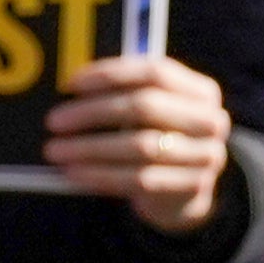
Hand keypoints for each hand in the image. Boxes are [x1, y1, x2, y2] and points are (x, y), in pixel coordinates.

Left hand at [48, 53, 232, 235]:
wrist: (182, 190)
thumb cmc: (154, 137)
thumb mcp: (149, 113)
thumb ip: (123, 95)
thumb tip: (69, 88)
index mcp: (201, 91)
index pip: (155, 72)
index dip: (110, 74)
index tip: (70, 84)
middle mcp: (210, 120)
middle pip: (145, 106)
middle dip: (93, 112)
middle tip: (53, 121)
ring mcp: (205, 155)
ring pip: (140, 146)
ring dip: (90, 148)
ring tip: (54, 150)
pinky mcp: (192, 186)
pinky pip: (140, 179)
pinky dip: (101, 175)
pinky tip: (73, 172)